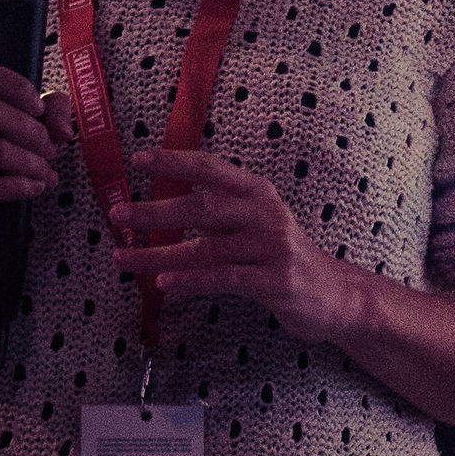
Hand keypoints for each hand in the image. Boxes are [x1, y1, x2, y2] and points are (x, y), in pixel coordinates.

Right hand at [0, 62, 74, 299]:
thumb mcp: (18, 132)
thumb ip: (47, 113)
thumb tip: (62, 127)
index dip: (18, 88)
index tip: (39, 109)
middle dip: (34, 132)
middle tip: (51, 150)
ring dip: (33, 162)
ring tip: (46, 172)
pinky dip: (19, 185)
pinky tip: (36, 187)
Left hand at [110, 145, 371, 342]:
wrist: (337, 295)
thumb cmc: (283, 259)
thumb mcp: (255, 225)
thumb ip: (217, 215)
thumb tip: (158, 210)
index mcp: (258, 194)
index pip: (212, 169)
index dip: (175, 161)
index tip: (138, 160)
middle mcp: (266, 214)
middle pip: (203, 207)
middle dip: (155, 211)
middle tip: (117, 214)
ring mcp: (273, 247)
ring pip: (206, 248)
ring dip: (160, 255)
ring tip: (125, 259)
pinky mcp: (277, 280)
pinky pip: (225, 278)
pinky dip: (192, 281)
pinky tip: (165, 285)